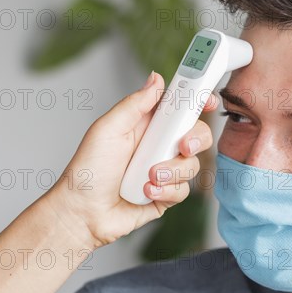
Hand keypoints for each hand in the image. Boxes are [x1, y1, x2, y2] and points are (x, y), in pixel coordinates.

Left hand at [43, 71, 217, 248]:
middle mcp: (160, 145)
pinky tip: (146, 192)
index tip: (208, 101)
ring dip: (172, 171)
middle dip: (196, 139)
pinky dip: (166, 191)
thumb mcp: (108, 129)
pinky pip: (184, 189)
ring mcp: (166, 170)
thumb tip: (156, 79)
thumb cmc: (88, 171)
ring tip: (148, 177)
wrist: (83, 213)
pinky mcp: (168, 193)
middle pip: (197, 134)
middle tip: (183, 146)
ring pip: (192, 164)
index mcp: (147, 124)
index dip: (198, 101)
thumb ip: (135, 104)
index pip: (180, 107)